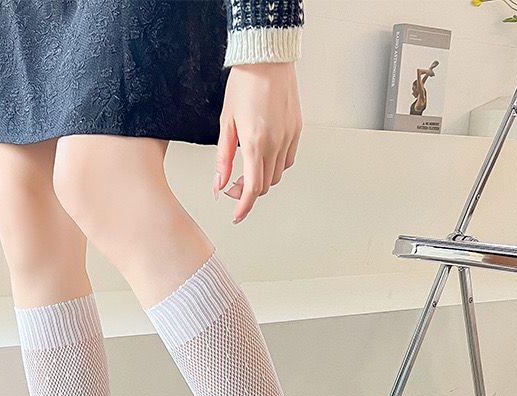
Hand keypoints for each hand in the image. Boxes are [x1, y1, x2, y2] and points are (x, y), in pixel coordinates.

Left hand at [214, 62, 302, 224]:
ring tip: (247, 169)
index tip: (237, 216)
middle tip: (232, 185)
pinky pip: (288, 160)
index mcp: (255, 143)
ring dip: (261, 179)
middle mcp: (275, 143)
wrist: (267, 58)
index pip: (251, 189)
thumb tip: (218, 184)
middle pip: (264, 185)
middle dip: (247, 192)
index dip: (243, 207)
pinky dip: (275, 166)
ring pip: (277, 175)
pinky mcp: (297, 130)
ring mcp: (289, 137)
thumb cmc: (244, 84)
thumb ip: (223, 158)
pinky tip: (264, 156)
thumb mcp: (226, 123)